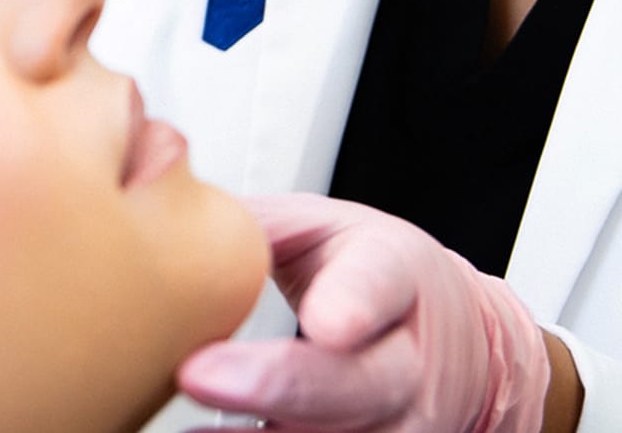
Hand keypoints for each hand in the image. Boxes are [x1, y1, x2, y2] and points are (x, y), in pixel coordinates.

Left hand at [177, 194, 562, 432]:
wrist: (461, 348)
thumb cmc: (380, 281)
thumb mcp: (327, 228)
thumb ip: (255, 225)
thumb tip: (160, 211)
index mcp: (396, 276)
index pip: (380, 285)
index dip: (354, 305)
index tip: (326, 321)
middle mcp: (405, 364)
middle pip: (351, 385)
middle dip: (274, 384)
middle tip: (196, 372)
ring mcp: (394, 429)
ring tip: (185, 429)